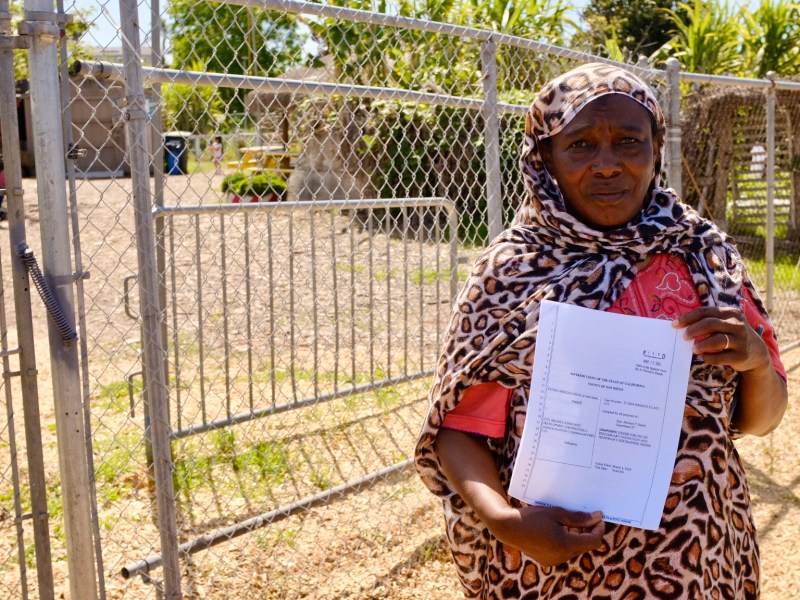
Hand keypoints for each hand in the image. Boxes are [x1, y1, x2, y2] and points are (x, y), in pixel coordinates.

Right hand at [488, 505, 604, 565]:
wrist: (509, 527)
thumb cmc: (532, 517)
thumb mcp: (557, 513)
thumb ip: (579, 518)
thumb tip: (597, 518)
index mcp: (566, 545)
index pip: (593, 541)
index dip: (599, 529)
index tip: (599, 517)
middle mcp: (562, 556)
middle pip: (585, 545)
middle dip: (588, 531)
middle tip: (585, 516)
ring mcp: (554, 560)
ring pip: (575, 548)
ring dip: (577, 536)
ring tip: (570, 521)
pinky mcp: (548, 560)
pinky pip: (564, 551)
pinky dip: (567, 541)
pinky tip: (559, 529)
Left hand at [672, 306, 770, 373]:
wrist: (757, 353)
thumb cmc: (732, 335)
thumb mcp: (725, 323)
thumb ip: (708, 322)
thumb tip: (681, 326)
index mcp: (731, 313)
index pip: (706, 312)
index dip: (688, 318)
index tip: (675, 324)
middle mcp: (738, 325)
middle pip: (710, 324)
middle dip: (693, 330)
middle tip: (684, 337)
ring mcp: (741, 340)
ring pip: (717, 340)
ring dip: (702, 345)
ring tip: (693, 349)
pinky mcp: (742, 355)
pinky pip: (722, 357)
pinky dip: (710, 357)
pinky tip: (704, 357)